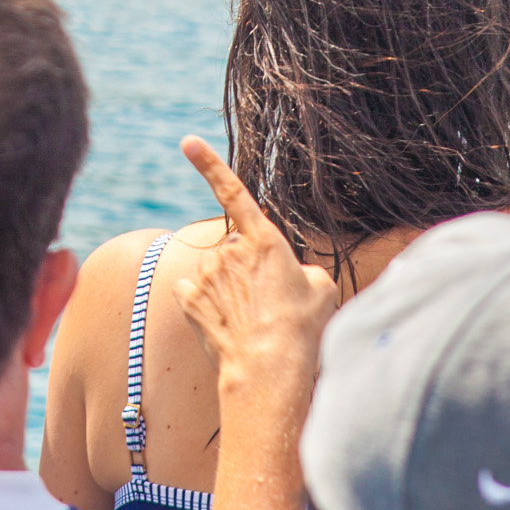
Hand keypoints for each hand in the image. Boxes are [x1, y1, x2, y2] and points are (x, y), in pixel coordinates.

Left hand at [174, 136, 337, 403]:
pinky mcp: (188, 298)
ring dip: (230, 290)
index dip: (209, 164)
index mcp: (264, 240)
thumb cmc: (302, 328)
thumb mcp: (321, 289)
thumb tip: (291, 274)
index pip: (233, 192)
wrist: (270, 368)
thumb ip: (302, 269)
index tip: (187, 141)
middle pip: (234, 250)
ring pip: (215, 273)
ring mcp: (205, 274)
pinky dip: (206, 304)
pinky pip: (194, 292)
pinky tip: (225, 324)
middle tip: (269, 304)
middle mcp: (229, 250)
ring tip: (254, 322)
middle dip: (247, 270)